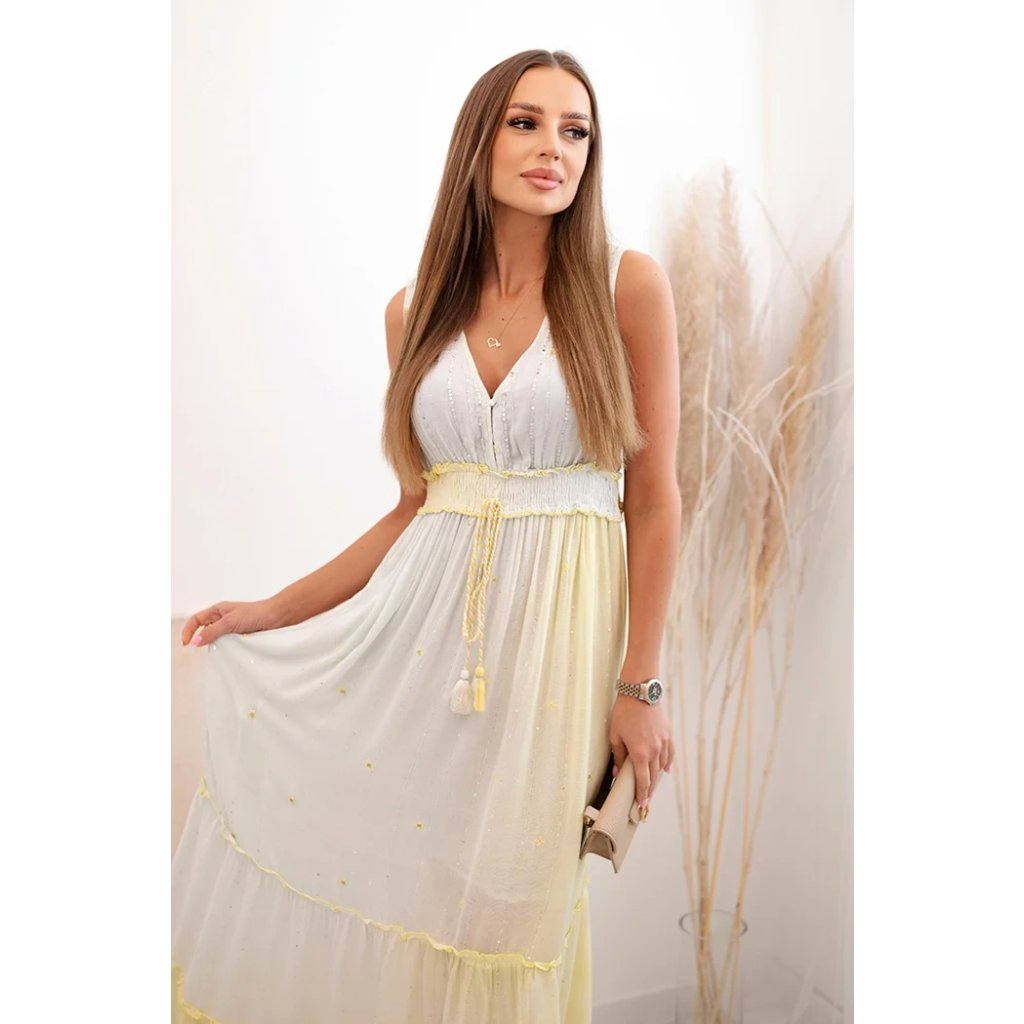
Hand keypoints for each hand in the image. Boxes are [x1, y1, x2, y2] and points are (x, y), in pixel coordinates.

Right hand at [180, 599, 281, 646]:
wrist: (276, 617)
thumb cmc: (255, 613)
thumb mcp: (230, 622)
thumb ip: (212, 631)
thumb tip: (195, 642)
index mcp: (218, 610)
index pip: (196, 619)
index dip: (188, 631)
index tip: (186, 644)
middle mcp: (223, 618)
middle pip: (204, 630)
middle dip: (202, 640)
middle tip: (201, 651)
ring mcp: (231, 628)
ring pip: (216, 639)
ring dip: (215, 645)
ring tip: (218, 651)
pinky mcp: (239, 636)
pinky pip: (228, 644)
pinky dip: (226, 649)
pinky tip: (228, 654)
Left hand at [608, 694, 674, 812]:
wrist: (640, 692)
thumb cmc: (624, 712)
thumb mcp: (615, 735)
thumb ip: (617, 756)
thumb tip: (617, 773)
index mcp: (640, 753)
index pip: (642, 781)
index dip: (642, 795)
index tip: (642, 805)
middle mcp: (654, 750)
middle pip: (653, 776)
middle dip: (649, 789)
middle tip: (646, 799)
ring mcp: (663, 742)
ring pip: (662, 766)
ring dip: (657, 777)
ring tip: (653, 786)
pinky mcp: (668, 734)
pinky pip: (670, 753)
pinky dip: (668, 762)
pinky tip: (666, 769)